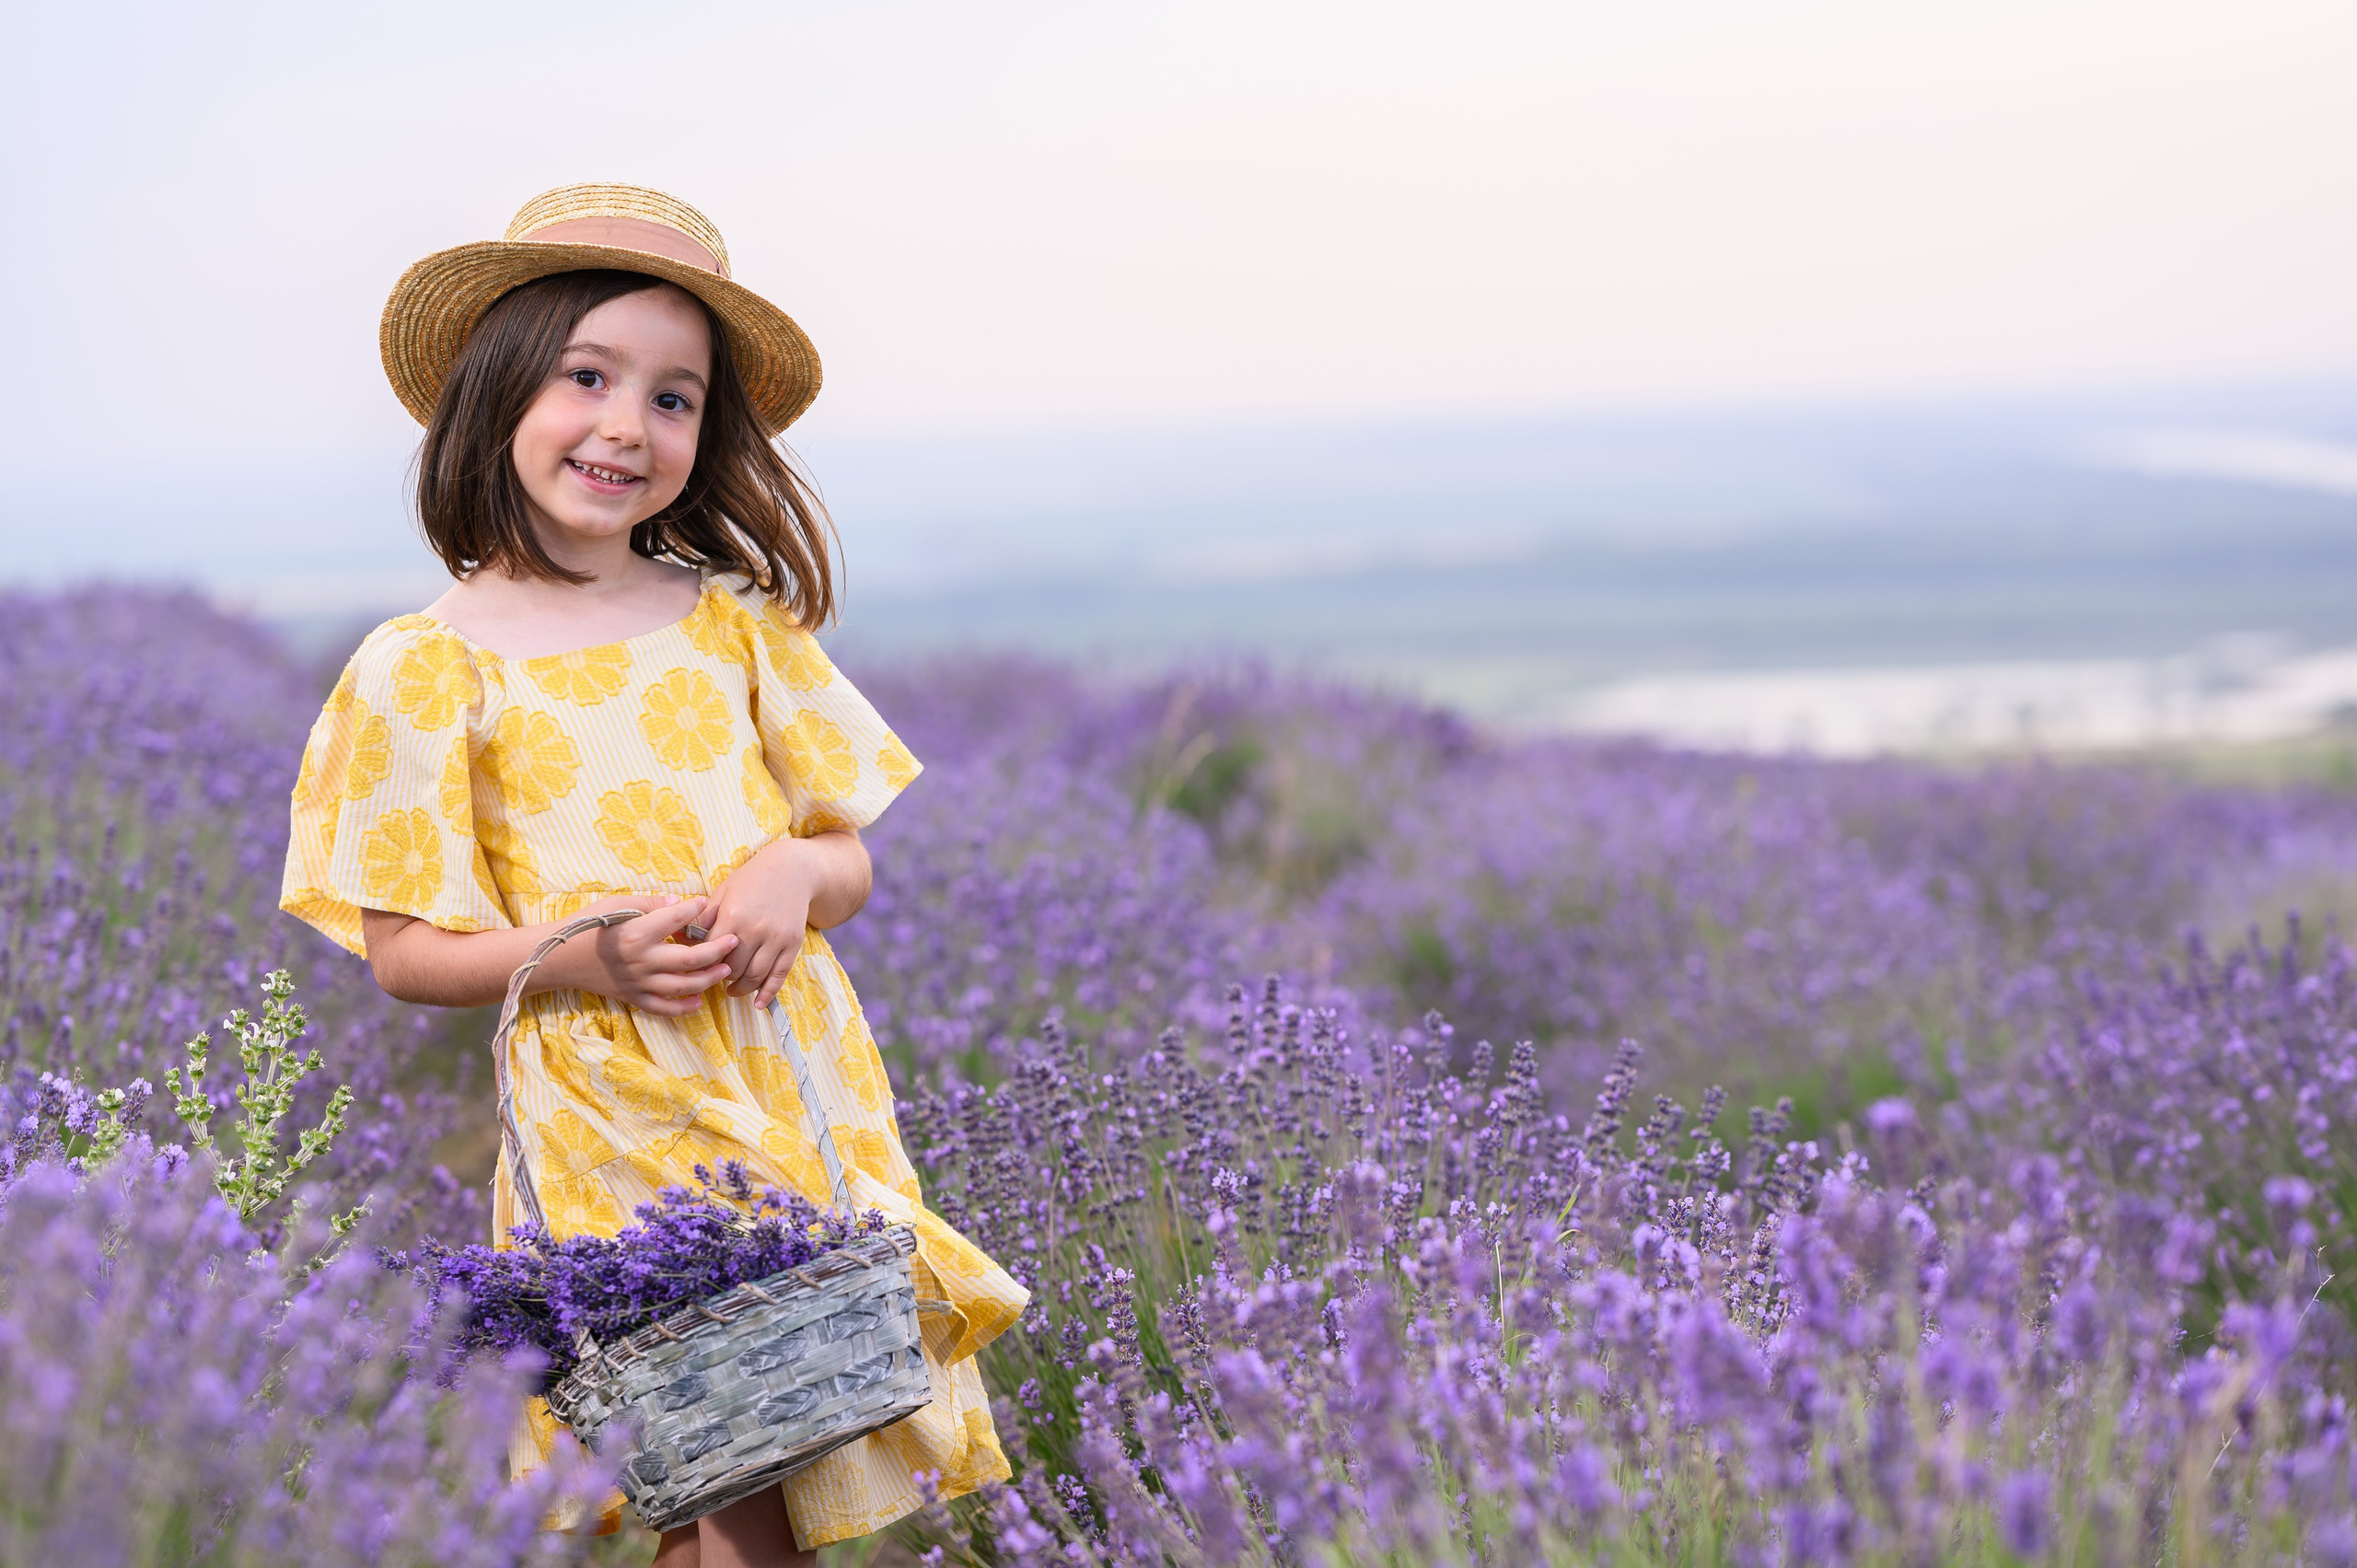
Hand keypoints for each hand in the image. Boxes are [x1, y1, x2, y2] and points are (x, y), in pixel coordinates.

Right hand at [546, 893, 738, 1016]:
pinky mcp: (632, 997)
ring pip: (683, 986)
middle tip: (734, 940)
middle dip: (718, 950)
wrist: (560, 957)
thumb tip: (679, 903)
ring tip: (725, 970)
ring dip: (709, 979)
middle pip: (691, 959)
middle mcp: (641, 960)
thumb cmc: (587, 925)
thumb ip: (649, 903)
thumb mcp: (615, 904)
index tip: (706, 903)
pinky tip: (698, 1002)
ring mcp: (638, 982)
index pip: (676, 920)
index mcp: (637, 933)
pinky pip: (663, 1008)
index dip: (694, 910)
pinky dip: (683, 1007)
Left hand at [699, 840, 822, 1009]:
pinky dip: (768, 993)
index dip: (702, 965)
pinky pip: (779, 975)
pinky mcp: (793, 944)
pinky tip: (758, 1004)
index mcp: (733, 915)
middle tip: (713, 980)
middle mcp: (755, 929)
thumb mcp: (723, 892)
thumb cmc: (752, 879)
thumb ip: (702, 918)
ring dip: (741, 988)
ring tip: (732, 991)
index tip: (696, 970)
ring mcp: (776, 938)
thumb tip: (676, 938)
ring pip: (755, 976)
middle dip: (720, 977)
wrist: (792, 869)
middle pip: (732, 968)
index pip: (711, 953)